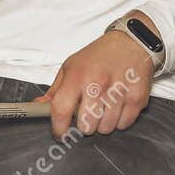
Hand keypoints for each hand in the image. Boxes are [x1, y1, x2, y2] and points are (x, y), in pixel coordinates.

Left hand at [36, 18, 156, 138]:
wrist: (132, 41)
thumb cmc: (98, 56)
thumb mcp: (70, 67)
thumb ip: (54, 91)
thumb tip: (37, 107)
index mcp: (77, 77)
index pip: (61, 111)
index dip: (58, 128)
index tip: (60, 133)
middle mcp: (97, 85)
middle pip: (86, 126)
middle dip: (84, 125)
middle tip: (87, 114)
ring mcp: (119, 92)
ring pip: (106, 128)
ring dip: (103, 123)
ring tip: (104, 107)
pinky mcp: (137, 97)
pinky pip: (124, 124)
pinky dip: (120, 120)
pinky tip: (118, 106)